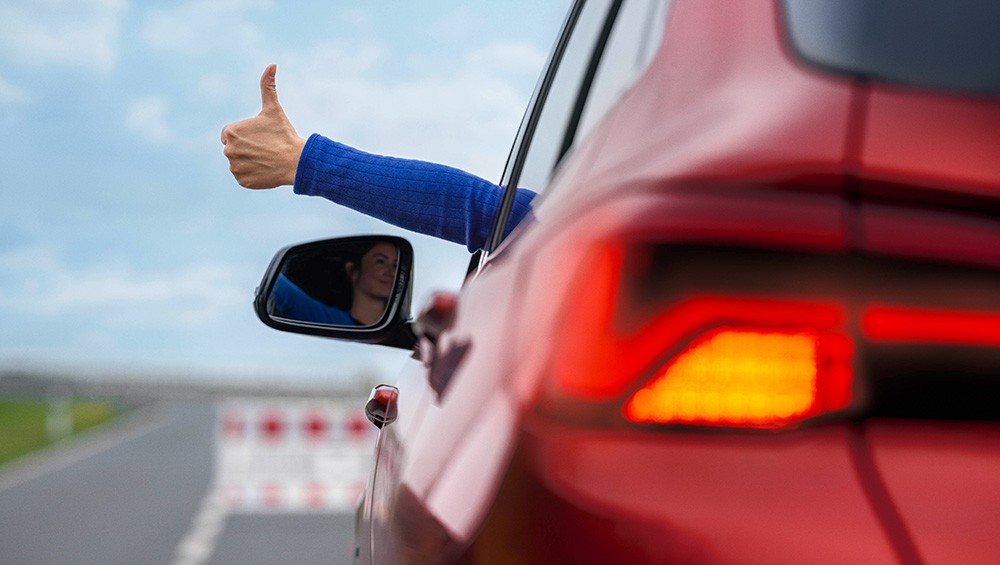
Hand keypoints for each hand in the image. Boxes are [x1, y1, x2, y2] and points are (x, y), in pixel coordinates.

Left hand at [221, 64, 306, 188]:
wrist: (295, 160)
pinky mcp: (242, 181)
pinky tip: (265, 169)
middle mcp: (228, 150)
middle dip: (247, 149)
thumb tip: (272, 65)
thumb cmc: (284, 133)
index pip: (230, 135)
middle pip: (235, 149)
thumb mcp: (273, 109)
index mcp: (231, 132)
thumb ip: (268, 86)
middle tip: (265, 148)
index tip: (260, 137)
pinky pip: (244, 177)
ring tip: (266, 158)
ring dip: (250, 161)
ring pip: (239, 163)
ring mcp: (235, 167)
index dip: (246, 136)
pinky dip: (253, 174)